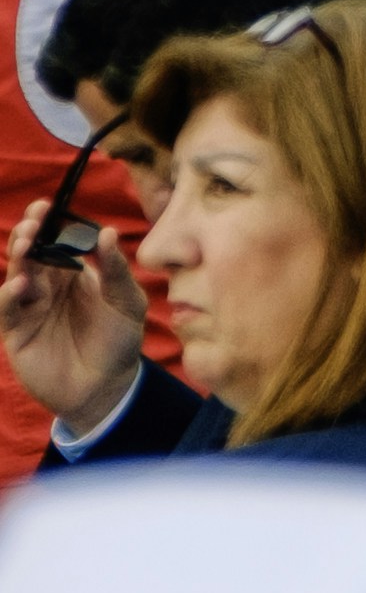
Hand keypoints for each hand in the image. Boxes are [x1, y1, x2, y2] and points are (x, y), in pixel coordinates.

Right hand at [0, 183, 146, 426]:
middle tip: (34, 218)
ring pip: (16, 276)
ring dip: (18, 259)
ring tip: (25, 244)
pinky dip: (8, 296)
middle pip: (32, 254)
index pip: (56, 242)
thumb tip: (107, 232)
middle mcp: (48, 287)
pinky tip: (19, 286)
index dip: (49, 224)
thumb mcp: (127, 303)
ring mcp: (30, 309)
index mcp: (73, 275)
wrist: (108, 387)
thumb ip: (116, 270)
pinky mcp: (17, 332)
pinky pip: (7, 310)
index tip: (49, 205)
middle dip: (29, 233)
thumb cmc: (119, 341)